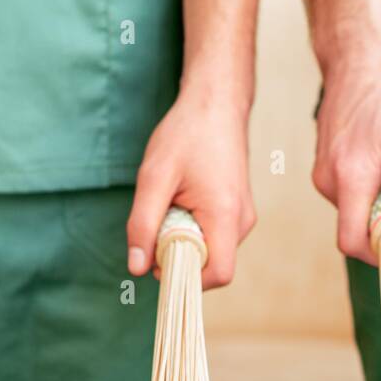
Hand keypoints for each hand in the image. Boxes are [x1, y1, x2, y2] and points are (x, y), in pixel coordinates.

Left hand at [126, 89, 254, 289]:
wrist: (216, 103)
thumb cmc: (187, 134)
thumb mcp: (154, 177)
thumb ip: (143, 224)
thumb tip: (137, 268)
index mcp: (226, 215)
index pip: (218, 275)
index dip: (186, 277)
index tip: (158, 258)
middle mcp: (242, 221)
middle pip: (212, 265)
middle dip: (179, 256)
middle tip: (158, 222)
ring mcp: (243, 217)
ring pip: (211, 251)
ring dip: (184, 240)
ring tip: (171, 204)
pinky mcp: (237, 212)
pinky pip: (214, 237)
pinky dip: (193, 230)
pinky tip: (182, 202)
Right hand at [312, 42, 380, 265]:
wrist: (362, 51)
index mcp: (351, 175)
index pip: (352, 240)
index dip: (380, 252)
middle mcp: (328, 179)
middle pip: (355, 228)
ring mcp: (323, 172)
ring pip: (354, 210)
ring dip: (379, 200)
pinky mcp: (324, 166)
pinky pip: (349, 193)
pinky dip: (369, 186)